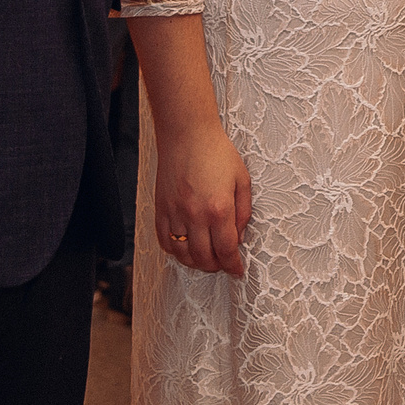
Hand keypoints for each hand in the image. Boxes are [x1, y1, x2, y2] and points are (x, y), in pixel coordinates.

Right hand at [153, 121, 250, 275]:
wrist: (187, 134)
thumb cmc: (217, 153)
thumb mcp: (242, 180)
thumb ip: (244, 211)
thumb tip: (240, 236)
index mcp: (219, 209)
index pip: (226, 250)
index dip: (233, 266)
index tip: (237, 271)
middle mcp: (195, 215)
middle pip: (204, 258)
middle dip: (216, 266)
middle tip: (224, 264)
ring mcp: (175, 214)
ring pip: (183, 254)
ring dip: (196, 262)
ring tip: (206, 259)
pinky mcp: (160, 209)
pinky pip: (165, 242)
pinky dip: (175, 251)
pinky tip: (185, 248)